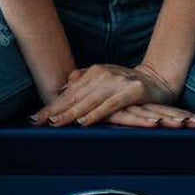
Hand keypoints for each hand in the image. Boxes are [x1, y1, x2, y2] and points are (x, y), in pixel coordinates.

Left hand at [31, 64, 194, 127]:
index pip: (69, 92)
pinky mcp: (132, 91)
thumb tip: (64, 87)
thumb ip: (84, 80)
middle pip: (76, 96)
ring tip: (56, 123)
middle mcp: (104, 74)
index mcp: (95, 72)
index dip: (52, 105)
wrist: (159, 79)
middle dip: (56, 110)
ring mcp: (118, 82)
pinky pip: (110, 105)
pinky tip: (84, 121)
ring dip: (72, 113)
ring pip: (90, 101)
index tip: (35, 118)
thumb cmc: (128, 82)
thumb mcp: (105, 77)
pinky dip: (96, 113)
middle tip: (39, 122)